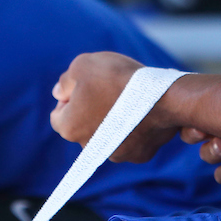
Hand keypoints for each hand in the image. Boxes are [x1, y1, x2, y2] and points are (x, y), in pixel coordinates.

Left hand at [50, 52, 179, 162]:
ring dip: (113, 121)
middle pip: (84, 127)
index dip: (68, 98)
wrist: (162, 95)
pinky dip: (135, 129)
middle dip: (92, 110)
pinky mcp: (140, 155)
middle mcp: (89, 147)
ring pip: (109, 135)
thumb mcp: (82, 65)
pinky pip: (133, 140)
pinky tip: (143, 111)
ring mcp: (117, 154)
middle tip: (108, 90)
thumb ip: (66, 80)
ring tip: (128, 99)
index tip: (84, 86)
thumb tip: (60, 92)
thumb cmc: (117, 78)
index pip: (58, 116)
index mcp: (70, 127)